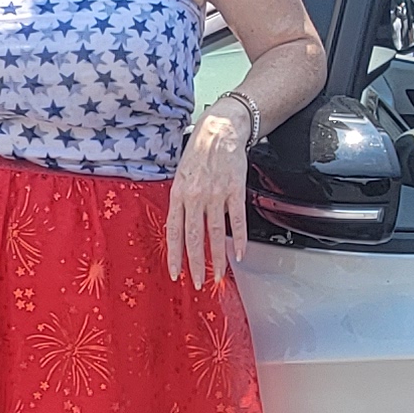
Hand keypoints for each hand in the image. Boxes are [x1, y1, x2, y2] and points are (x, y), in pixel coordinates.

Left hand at [166, 97, 255, 285]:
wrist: (219, 130)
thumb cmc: (198, 151)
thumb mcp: (179, 175)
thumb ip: (179, 200)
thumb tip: (179, 226)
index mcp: (178, 194)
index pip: (174, 231)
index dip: (175, 255)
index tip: (176, 273)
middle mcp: (195, 197)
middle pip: (194, 237)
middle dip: (196, 264)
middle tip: (198, 283)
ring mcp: (215, 194)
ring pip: (215, 233)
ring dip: (218, 258)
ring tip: (219, 276)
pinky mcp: (234, 190)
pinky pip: (237, 220)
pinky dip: (239, 239)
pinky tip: (240, 254)